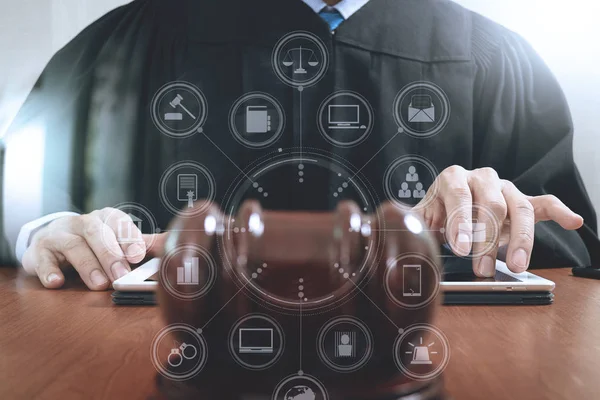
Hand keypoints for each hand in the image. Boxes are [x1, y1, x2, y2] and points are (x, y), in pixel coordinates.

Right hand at [21, 208, 166, 289]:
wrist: (49, 241)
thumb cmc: (91, 244)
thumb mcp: (115, 241)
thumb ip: (139, 245)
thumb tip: (170, 246)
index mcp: (104, 218)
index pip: (118, 222)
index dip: (128, 237)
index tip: (138, 255)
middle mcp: (81, 222)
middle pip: (96, 233)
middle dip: (110, 254)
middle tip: (121, 275)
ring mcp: (58, 235)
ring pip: (73, 245)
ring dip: (87, 265)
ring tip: (99, 284)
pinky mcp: (38, 251)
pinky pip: (42, 259)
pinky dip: (49, 271)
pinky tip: (57, 283)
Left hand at [415, 166, 583, 276]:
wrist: (448, 208)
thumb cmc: (435, 214)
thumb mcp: (418, 218)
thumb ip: (409, 224)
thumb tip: (393, 234)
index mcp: (452, 178)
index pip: (459, 195)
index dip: (461, 221)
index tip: (460, 248)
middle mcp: (481, 178)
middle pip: (491, 204)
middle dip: (486, 239)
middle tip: (480, 267)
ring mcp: (505, 189)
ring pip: (519, 208)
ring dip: (519, 239)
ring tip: (516, 265)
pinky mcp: (522, 201)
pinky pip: (543, 204)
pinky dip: (559, 212)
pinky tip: (572, 221)